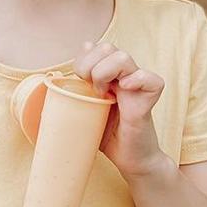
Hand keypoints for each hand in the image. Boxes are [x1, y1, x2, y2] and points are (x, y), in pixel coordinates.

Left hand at [74, 42, 164, 178]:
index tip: (79, 80)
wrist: (130, 159)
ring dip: (106, 72)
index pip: (94, 47)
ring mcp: (136, 86)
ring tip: (103, 92)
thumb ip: (73, 92)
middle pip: (108, 47)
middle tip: (89, 87)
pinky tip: (124, 93)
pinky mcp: (148, 100)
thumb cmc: (105, 135)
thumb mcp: (82, 109)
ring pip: (124, 57)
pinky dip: (136, 81)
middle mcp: (123, 76)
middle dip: (91, 64)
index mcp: (107, 75)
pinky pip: (152, 79)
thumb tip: (53, 80)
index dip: (83, 59)